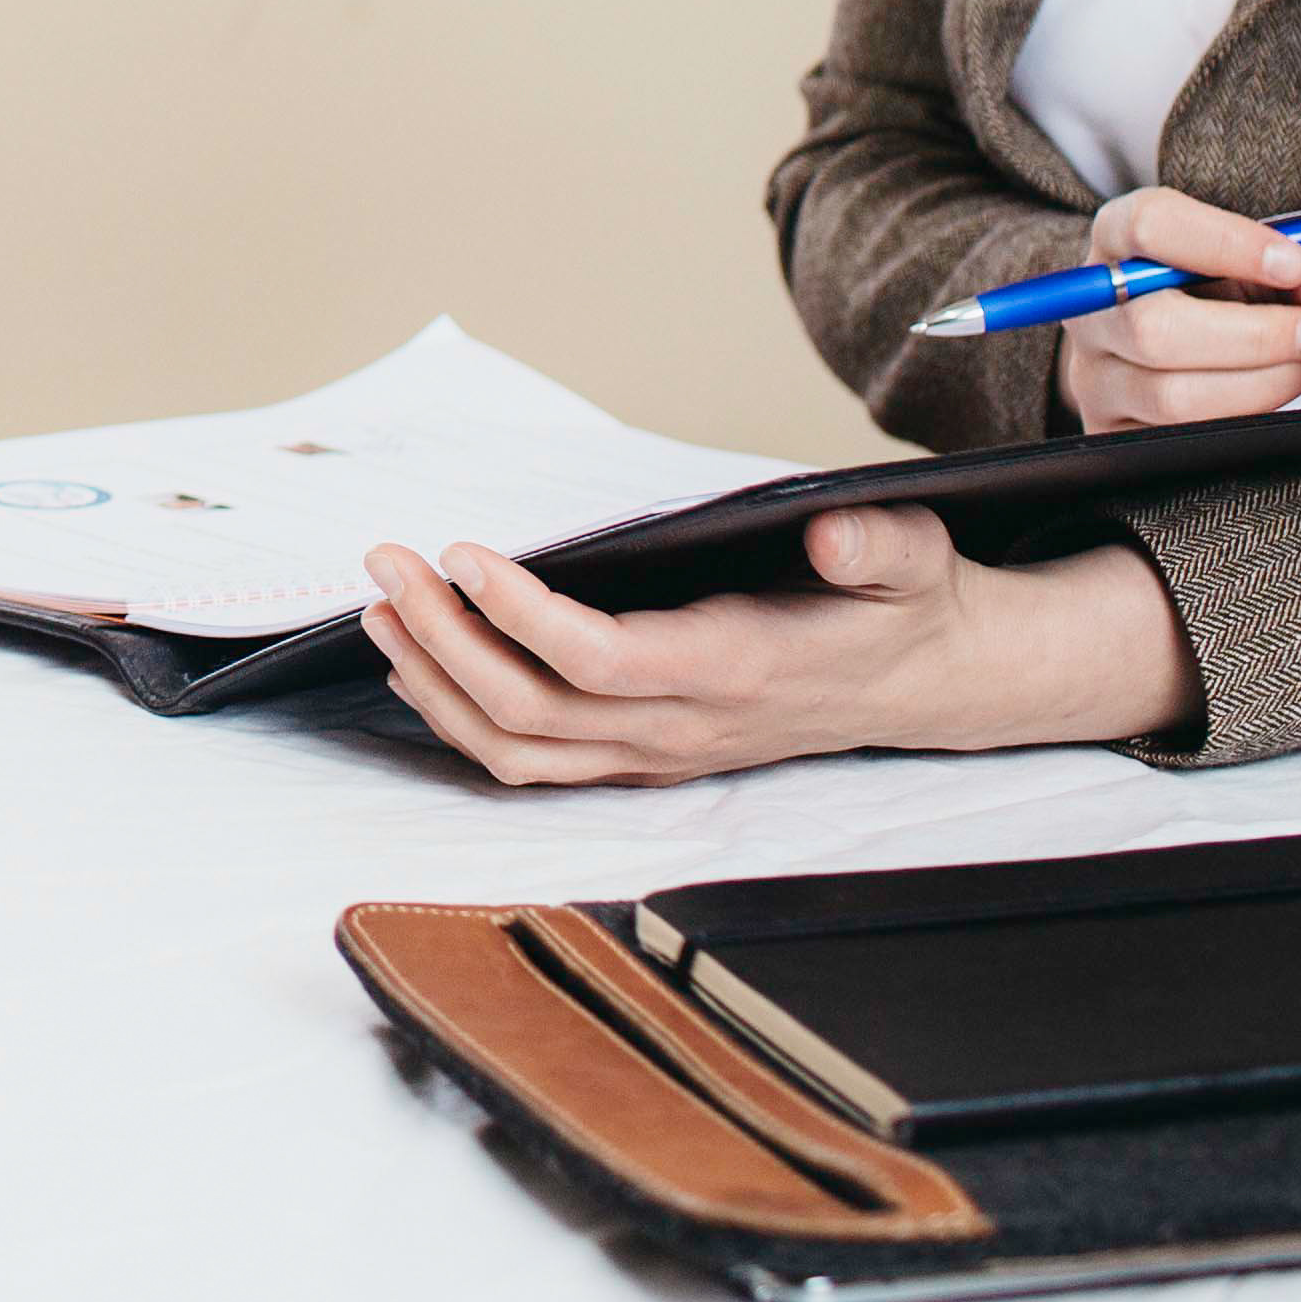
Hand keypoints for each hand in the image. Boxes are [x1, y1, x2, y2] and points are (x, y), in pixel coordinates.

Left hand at [358, 507, 1190, 784]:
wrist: (919, 682)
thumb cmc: (896, 608)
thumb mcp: (911, 560)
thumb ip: (878, 548)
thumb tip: (838, 539)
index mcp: (730, 672)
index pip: (596, 661)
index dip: (518, 616)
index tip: (461, 553)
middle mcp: (680, 726)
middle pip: (530, 713)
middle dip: (443, 640)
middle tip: (386, 565)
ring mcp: (654, 752)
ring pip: (515, 751)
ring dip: (435, 681)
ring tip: (381, 609)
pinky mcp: (638, 756)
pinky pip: (529, 762)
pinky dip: (461, 719)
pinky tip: (418, 664)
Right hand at [1059, 185, 1300, 432]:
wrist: (1175, 342)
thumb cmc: (1223, 291)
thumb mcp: (1259, 264)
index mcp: (1118, 238)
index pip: (1149, 225)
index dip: (1226, 243)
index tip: (1294, 263)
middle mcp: (1092, 305)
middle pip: (1153, 327)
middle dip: (1255, 336)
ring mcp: (1093, 374)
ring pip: (1170, 395)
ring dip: (1260, 384)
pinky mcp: (1110, 431)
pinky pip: (1181, 440)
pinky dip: (1244, 422)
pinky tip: (1276, 400)